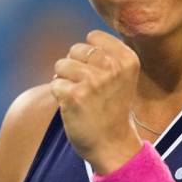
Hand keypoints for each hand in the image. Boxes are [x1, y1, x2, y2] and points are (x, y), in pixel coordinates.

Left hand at [50, 30, 143, 173]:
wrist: (113, 145)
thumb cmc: (112, 108)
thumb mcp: (122, 76)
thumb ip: (106, 54)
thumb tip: (80, 42)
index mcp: (127, 59)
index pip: (93, 36)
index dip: (88, 55)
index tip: (98, 74)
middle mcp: (112, 67)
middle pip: (75, 49)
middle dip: (74, 67)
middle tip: (88, 89)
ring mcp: (93, 81)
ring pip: (61, 65)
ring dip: (65, 81)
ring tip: (81, 97)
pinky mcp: (74, 95)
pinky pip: (54, 84)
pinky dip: (59, 96)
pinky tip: (74, 108)